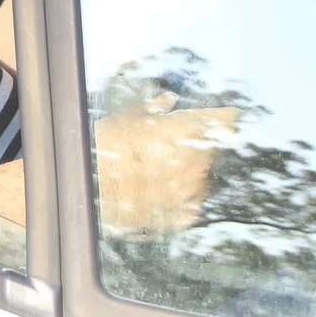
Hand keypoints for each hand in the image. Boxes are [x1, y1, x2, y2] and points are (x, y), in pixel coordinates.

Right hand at [92, 95, 239, 235]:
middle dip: (201, 147)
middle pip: (213, 152)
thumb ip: (155, 108)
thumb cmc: (107, 147)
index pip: (225, 122)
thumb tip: (169, 99)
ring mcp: (190, 194)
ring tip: (161, 170)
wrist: (89, 188)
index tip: (225, 118)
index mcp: (189, 134)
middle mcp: (197, 164)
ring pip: (202, 180)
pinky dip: (181, 200)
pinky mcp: (179, 217)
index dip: (225, 119)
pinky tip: (162, 192)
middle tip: (176, 146)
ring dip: (191, 174)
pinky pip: (190, 207)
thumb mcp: (129, 117)